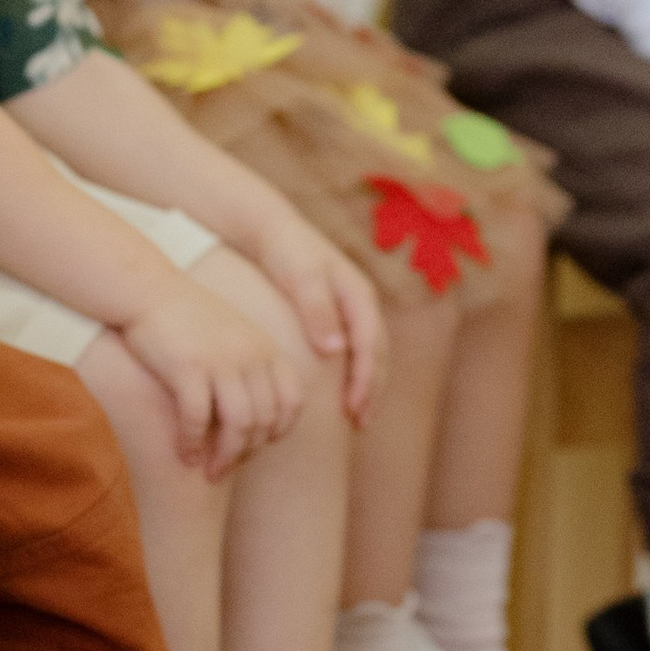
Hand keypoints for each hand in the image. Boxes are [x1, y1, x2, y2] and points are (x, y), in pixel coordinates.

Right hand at [118, 275, 303, 474]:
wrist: (148, 290)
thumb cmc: (186, 319)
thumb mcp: (233, 338)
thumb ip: (250, 368)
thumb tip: (253, 416)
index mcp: (266, 349)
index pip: (292, 402)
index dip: (277, 432)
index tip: (255, 447)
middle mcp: (251, 357)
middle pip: (264, 420)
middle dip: (246, 452)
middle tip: (225, 467)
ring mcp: (221, 362)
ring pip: (238, 424)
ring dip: (225, 455)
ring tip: (209, 471)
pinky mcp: (188, 368)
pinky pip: (197, 418)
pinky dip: (193, 442)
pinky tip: (184, 454)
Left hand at [244, 209, 383, 420]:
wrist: (271, 227)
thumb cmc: (284, 251)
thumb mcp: (299, 277)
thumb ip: (316, 310)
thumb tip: (336, 350)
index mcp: (359, 295)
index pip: (371, 345)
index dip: (365, 379)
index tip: (354, 409)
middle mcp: (362, 303)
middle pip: (378, 353)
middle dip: (372, 389)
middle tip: (361, 423)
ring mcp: (352, 308)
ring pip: (369, 353)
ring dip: (366, 385)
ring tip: (357, 417)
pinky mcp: (337, 313)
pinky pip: (354, 349)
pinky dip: (353, 373)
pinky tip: (339, 393)